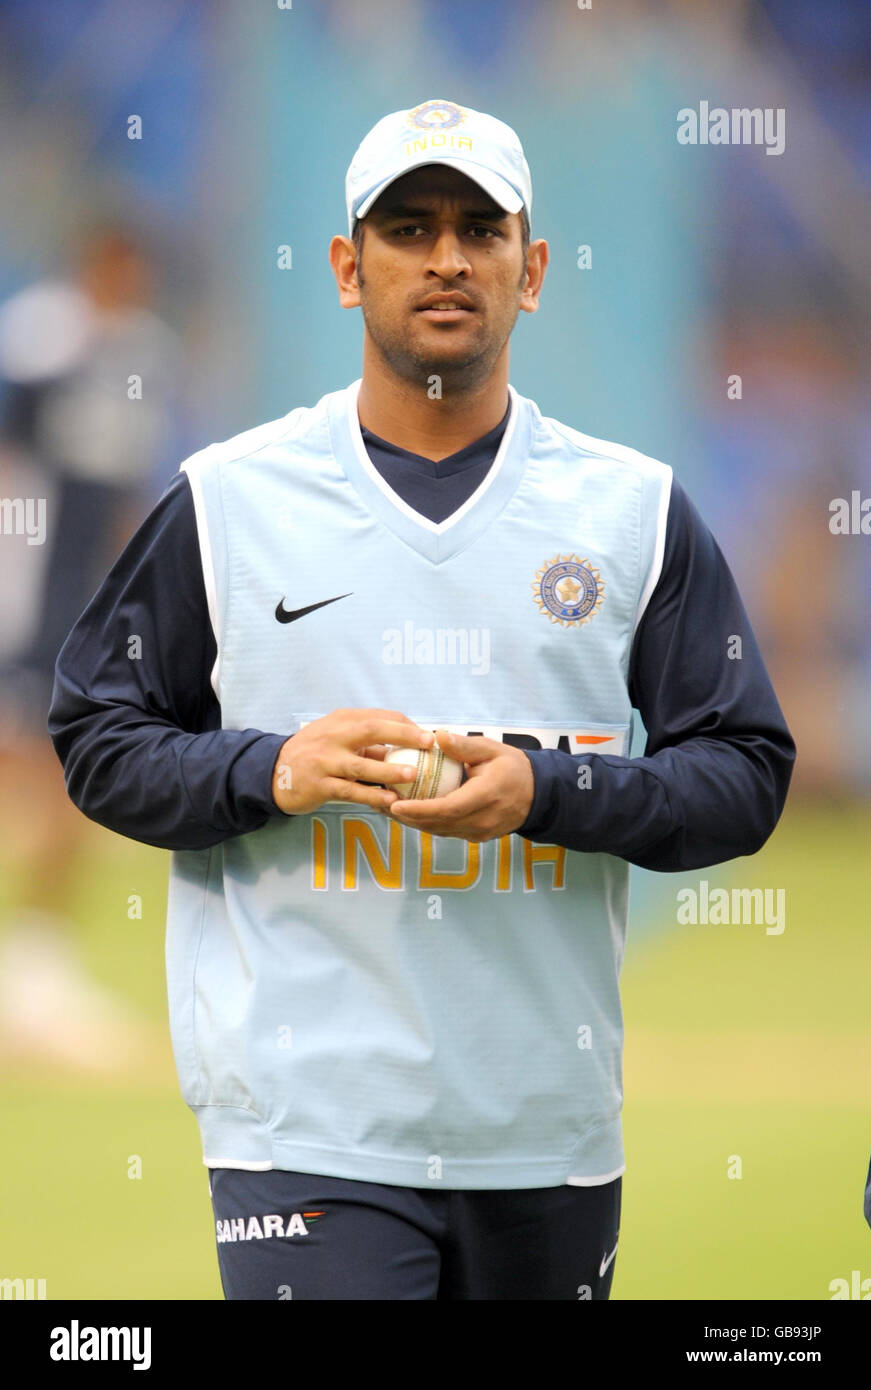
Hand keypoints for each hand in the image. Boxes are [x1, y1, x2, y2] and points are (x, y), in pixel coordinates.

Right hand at [272, 708, 433, 813]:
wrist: (273, 772)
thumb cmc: (314, 754)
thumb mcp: (337, 738)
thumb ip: (366, 742)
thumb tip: (405, 748)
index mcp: (341, 720)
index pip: (378, 716)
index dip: (405, 724)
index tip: (427, 736)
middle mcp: (333, 736)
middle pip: (371, 730)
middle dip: (403, 734)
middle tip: (428, 743)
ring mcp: (325, 760)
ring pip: (361, 764)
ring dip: (389, 769)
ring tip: (413, 775)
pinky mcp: (319, 785)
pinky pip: (350, 790)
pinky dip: (371, 794)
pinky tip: (390, 799)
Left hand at [384, 729, 534, 840]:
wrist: (539, 794)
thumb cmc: (513, 767)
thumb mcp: (491, 749)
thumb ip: (464, 746)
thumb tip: (437, 735)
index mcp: (485, 796)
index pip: (446, 808)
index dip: (418, 809)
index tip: (394, 804)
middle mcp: (482, 820)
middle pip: (437, 824)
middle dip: (407, 817)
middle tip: (381, 804)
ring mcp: (480, 832)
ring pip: (439, 831)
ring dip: (413, 822)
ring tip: (389, 809)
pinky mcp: (477, 837)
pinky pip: (447, 832)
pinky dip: (427, 823)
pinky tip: (410, 813)